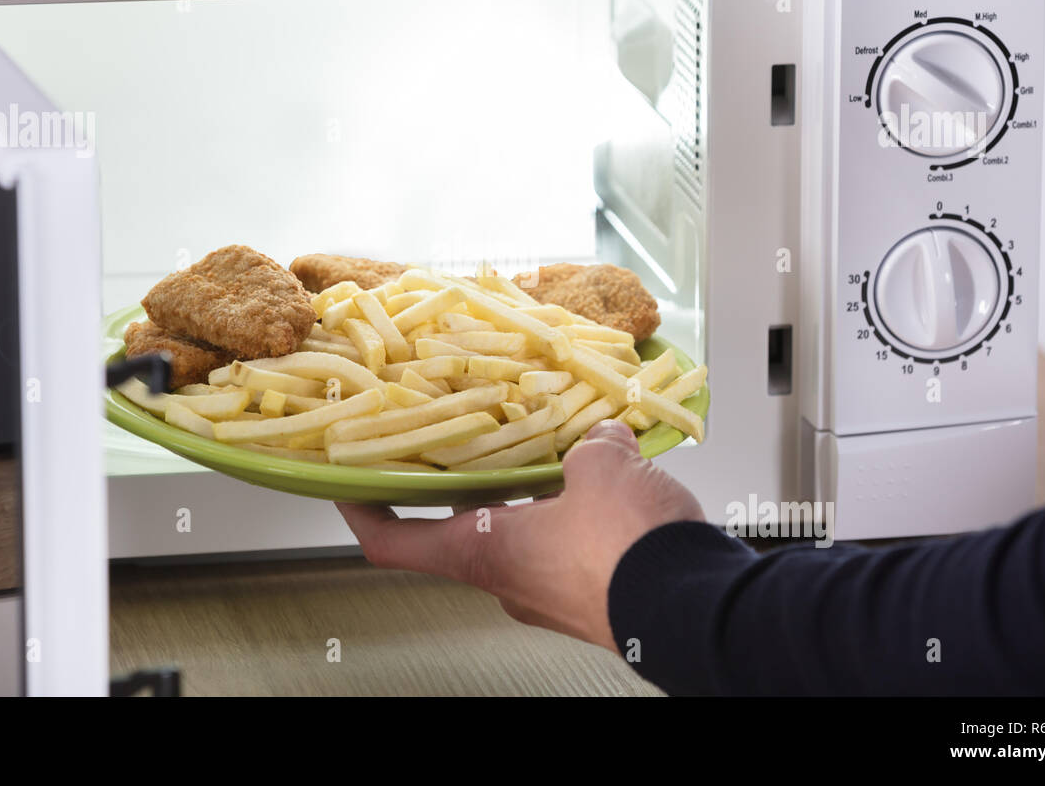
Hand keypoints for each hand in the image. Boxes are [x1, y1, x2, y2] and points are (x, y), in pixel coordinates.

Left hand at [335, 420, 704, 649]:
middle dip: (468, 484)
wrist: (698, 608)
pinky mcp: (594, 598)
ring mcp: (552, 595)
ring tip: (554, 450)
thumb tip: (600, 436)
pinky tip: (607, 483)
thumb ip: (589, 444)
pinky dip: (575, 516)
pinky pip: (570, 550)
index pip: (393, 541)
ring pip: (524, 537)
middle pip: (463, 531)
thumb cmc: (629, 550)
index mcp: (484, 552)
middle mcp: (510, 580)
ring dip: (531, 496)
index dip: (360, 511)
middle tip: (468, 440)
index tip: (346, 484)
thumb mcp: (600, 468)